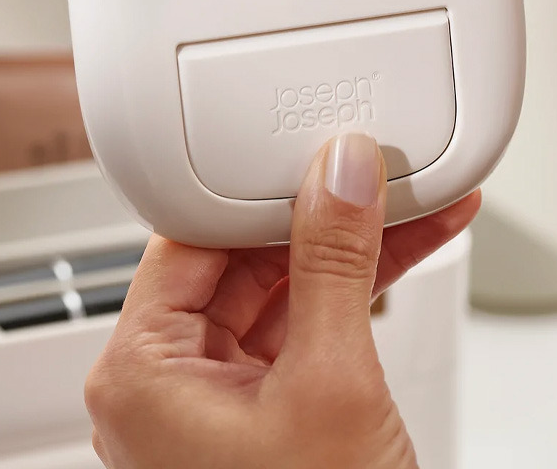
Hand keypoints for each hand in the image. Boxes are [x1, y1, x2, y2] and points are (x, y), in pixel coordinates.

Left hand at [86, 134, 479, 468]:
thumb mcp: (330, 384)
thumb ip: (335, 265)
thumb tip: (341, 174)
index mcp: (141, 371)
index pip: (193, 233)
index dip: (259, 184)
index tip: (316, 149)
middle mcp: (169, 379)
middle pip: (245, 253)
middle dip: (324, 212)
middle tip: (379, 170)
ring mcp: (219, 395)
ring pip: (285, 284)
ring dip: (354, 247)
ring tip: (414, 200)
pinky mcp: (266, 406)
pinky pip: (308, 321)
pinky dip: (358, 289)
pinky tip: (406, 250)